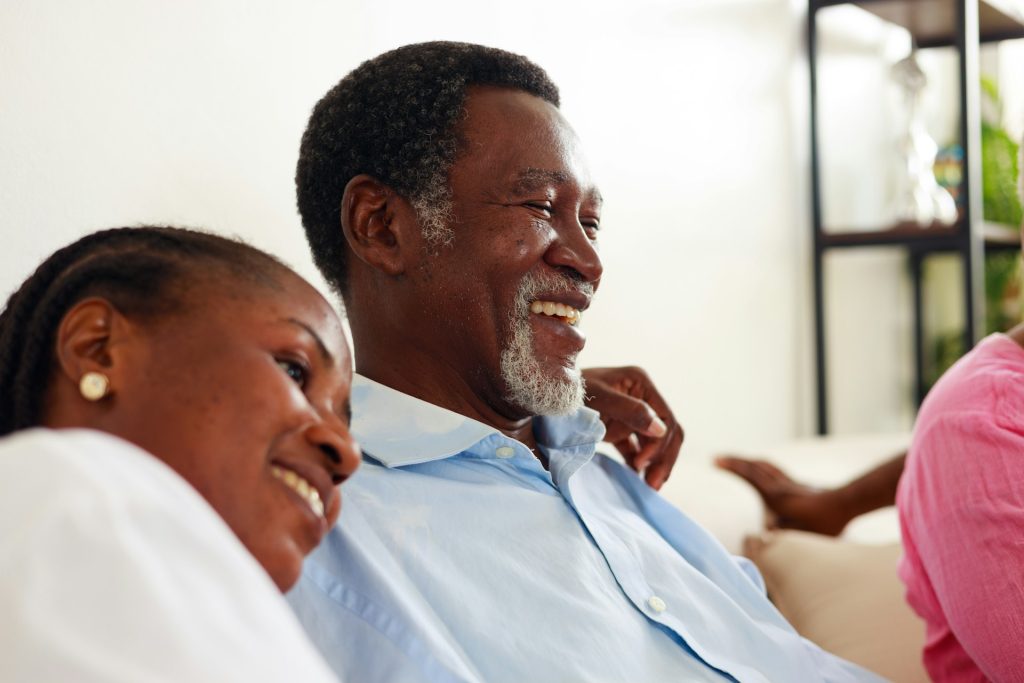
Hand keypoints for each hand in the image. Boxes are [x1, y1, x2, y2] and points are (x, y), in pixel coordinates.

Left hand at [582, 366, 683, 489]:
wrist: (546, 397)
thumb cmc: (571, 393)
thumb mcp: (600, 399)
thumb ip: (630, 412)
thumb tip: (661, 430)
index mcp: (640, 383)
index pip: (665, 417)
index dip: (659, 443)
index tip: (641, 463)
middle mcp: (641, 396)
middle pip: (666, 431)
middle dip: (663, 458)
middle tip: (653, 485)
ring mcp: (632, 413)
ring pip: (656, 441)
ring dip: (655, 463)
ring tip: (650, 486)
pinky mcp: (621, 427)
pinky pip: (638, 447)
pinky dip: (640, 462)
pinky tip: (638, 479)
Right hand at [713, 456, 848, 535]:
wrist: (847, 503)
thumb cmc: (825, 521)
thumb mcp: (802, 533)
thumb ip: (781, 531)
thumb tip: (767, 528)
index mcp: (776, 497)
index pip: (749, 478)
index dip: (732, 468)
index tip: (715, 461)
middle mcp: (780, 486)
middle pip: (753, 468)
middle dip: (734, 462)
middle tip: (716, 458)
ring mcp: (789, 482)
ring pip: (763, 466)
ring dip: (746, 461)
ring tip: (734, 460)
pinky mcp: (797, 483)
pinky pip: (773, 470)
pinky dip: (761, 466)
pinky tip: (761, 467)